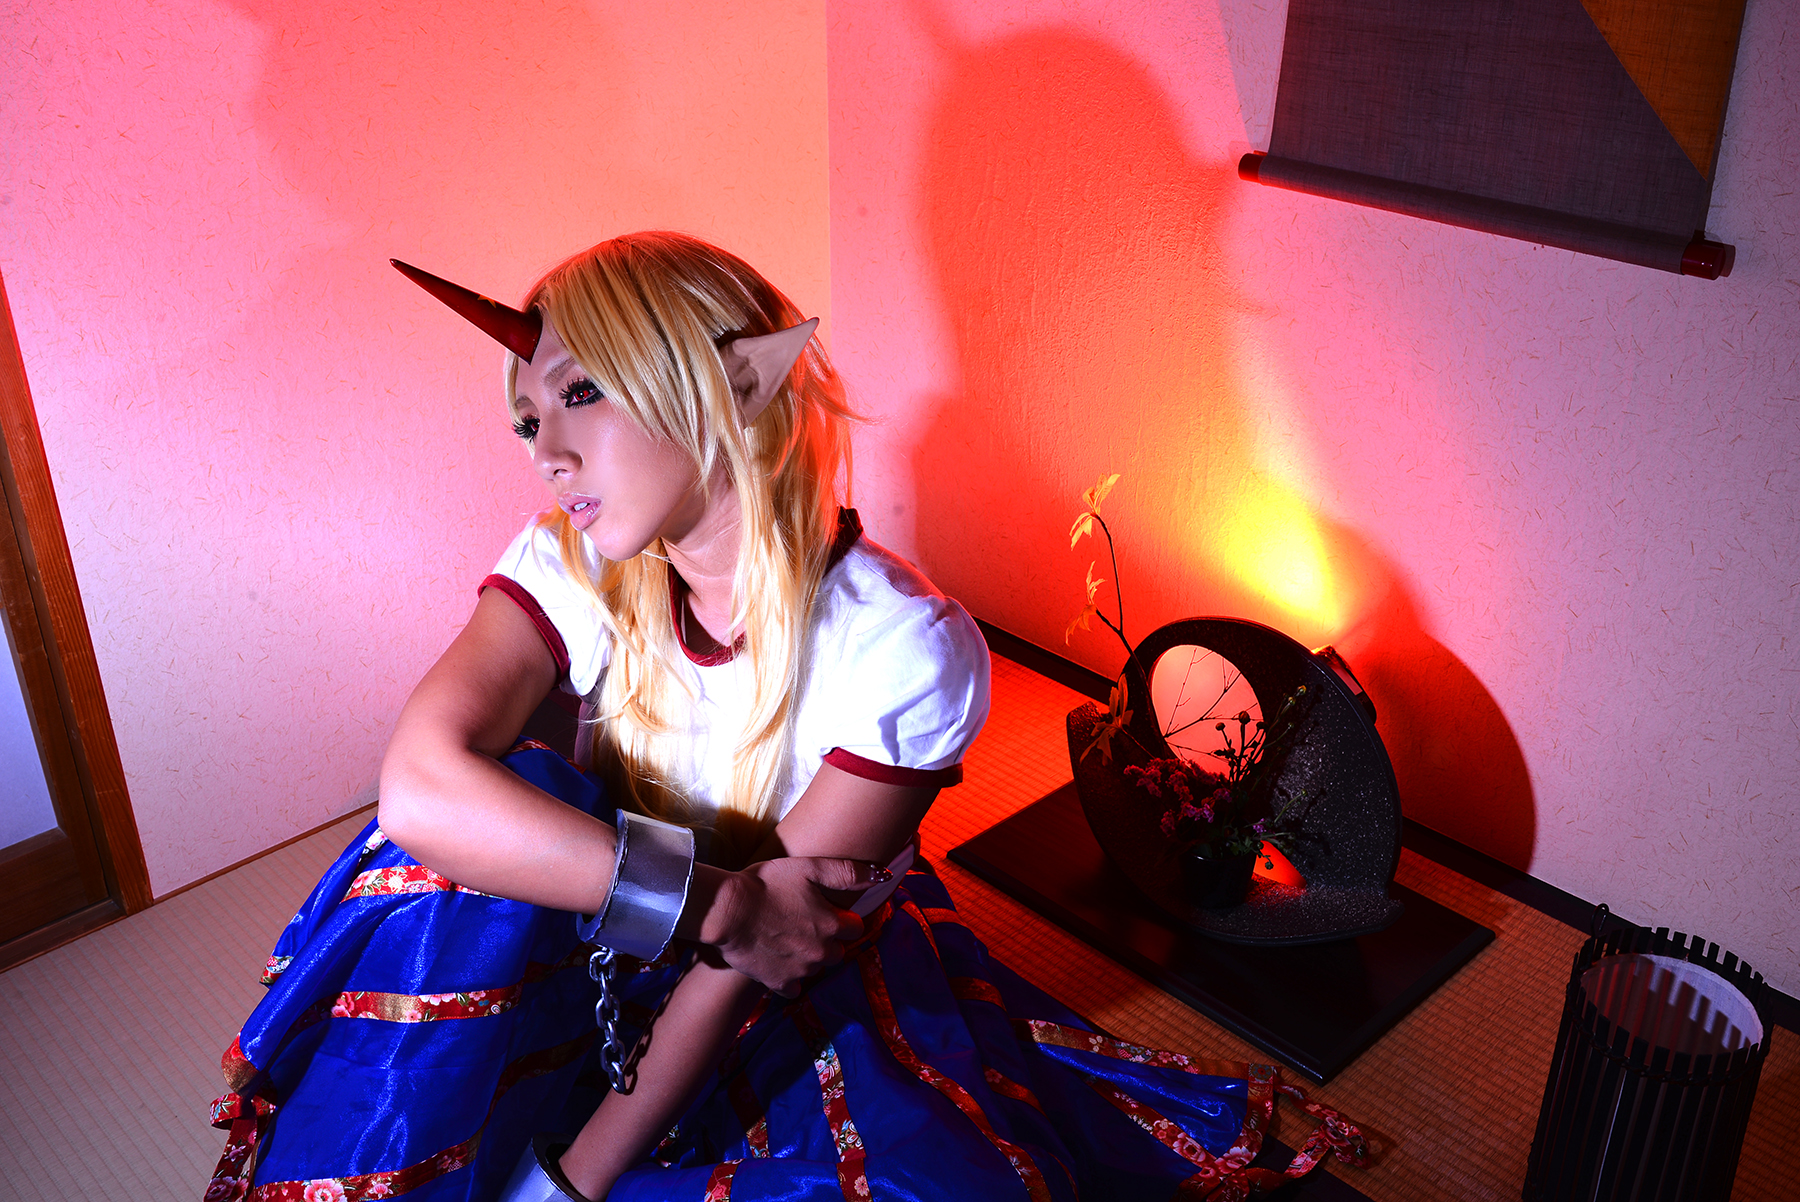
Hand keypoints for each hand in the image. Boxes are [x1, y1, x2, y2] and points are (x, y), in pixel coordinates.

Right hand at [710, 857, 887, 994]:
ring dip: (808, 956)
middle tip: (805, 924)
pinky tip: (777, 960)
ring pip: (816, 968)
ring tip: (787, 938)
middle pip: (838, 952)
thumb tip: (883, 875)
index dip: (843, 919)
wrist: (727, 910)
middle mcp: (821, 951)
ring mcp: (800, 970)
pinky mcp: (778, 983)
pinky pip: (793, 987)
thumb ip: (849, 873)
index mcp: (831, 924)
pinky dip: (788, 977)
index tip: (827, 911)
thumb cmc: (766, 883)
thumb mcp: (810, 867)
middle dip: (827, 940)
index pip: (855, 929)